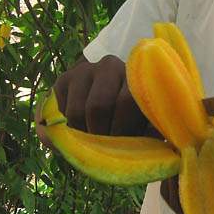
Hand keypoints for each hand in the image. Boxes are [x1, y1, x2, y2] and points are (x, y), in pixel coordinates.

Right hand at [35, 54, 151, 149]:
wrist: (111, 94)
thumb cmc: (136, 114)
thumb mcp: (148, 120)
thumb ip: (152, 129)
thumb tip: (152, 143)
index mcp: (135, 73)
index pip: (126, 100)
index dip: (123, 129)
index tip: (124, 147)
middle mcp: (109, 65)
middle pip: (98, 106)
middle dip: (101, 134)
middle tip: (106, 148)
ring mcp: (84, 70)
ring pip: (77, 111)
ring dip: (84, 134)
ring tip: (95, 141)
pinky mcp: (64, 80)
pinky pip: (61, 112)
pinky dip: (69, 128)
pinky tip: (83, 128)